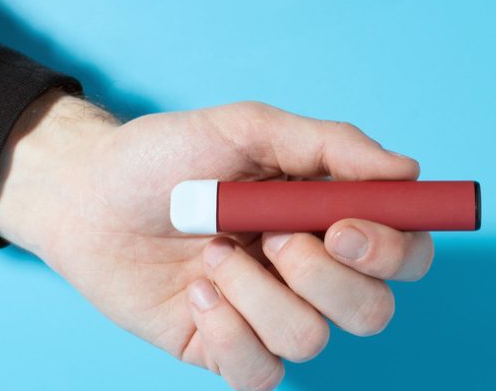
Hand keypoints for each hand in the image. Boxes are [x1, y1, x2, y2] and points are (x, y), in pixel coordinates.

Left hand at [0, 91, 433, 390]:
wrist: (88, 196)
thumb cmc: (164, 156)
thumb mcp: (244, 129)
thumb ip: (326, 145)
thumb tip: (407, 171)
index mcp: (324, 216)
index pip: (403, 251)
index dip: (393, 249)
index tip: (344, 227)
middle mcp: (306, 271)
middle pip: (373, 309)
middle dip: (322, 276)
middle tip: (270, 236)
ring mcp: (266, 313)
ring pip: (311, 338)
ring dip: (257, 294)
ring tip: (210, 253)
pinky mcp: (226, 349)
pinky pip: (262, 373)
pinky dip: (230, 333)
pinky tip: (198, 294)